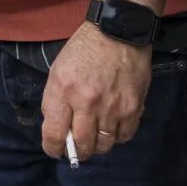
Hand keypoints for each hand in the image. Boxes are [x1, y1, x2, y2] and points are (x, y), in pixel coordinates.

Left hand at [40, 22, 150, 161]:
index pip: (54, 133)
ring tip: (93, 141)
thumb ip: (55, 100)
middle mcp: (87, 103)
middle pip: (82, 145)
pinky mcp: (133, 108)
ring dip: (97, 147)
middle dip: (76, 153)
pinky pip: (124, 136)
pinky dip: (117, 138)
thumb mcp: (58, 71)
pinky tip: (111, 130)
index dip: (53, 148)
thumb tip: (57, 127)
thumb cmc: (83, 50)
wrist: (117, 32)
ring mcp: (112, 107)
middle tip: (75, 151)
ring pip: (104, 145)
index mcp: (63, 91)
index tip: (55, 151)